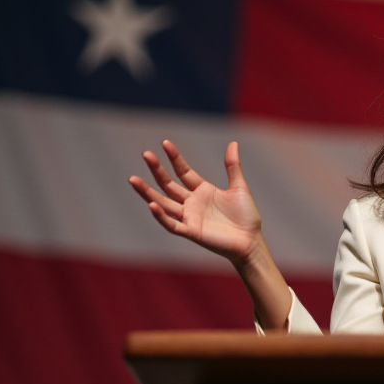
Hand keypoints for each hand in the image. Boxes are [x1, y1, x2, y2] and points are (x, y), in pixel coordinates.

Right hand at [128, 140, 262, 265]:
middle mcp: (192, 203)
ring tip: (133, 179)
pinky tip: (151, 204)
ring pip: (163, 203)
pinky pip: (172, 224)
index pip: (183, 171)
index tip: (165, 143)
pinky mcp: (191, 232)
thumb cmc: (246, 217)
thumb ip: (233, 166)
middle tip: (145, 154)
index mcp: (202, 191)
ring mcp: (189, 217)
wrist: (251, 241)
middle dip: (156, 170)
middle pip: (168, 185)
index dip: (174, 158)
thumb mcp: (239, 187)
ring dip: (147, 192)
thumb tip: (233, 143)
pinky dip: (161, 216)